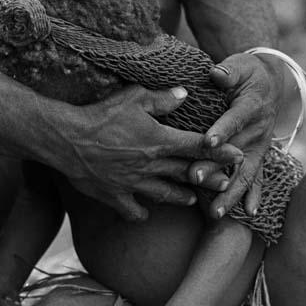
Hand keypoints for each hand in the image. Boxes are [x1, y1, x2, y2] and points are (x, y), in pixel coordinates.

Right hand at [55, 84, 242, 221]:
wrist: (67, 139)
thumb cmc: (100, 115)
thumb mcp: (132, 98)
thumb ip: (162, 98)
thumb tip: (185, 94)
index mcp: (159, 140)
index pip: (199, 146)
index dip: (221, 151)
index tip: (238, 155)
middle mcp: (151, 165)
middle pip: (188, 174)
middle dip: (210, 179)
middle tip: (225, 184)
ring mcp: (134, 184)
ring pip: (166, 194)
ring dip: (182, 197)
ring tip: (193, 200)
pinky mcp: (116, 196)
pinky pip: (134, 210)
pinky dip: (141, 212)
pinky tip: (145, 212)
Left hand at [189, 52, 282, 218]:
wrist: (267, 84)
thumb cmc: (246, 74)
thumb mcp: (239, 65)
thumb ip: (228, 71)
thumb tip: (216, 73)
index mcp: (251, 107)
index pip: (235, 118)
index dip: (223, 129)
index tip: (209, 141)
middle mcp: (257, 131)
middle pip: (236, 153)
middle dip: (216, 168)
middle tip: (195, 178)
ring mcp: (259, 147)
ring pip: (245, 173)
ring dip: (231, 193)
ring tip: (216, 212)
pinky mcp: (258, 157)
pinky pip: (256, 179)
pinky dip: (252, 196)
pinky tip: (247, 214)